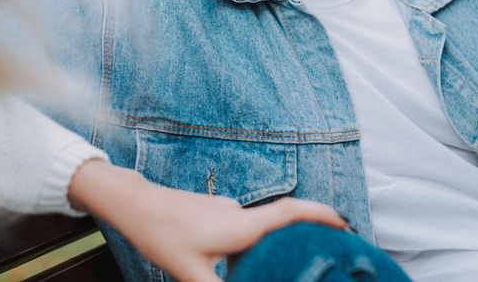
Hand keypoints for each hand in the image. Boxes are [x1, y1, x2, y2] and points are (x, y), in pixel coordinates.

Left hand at [68, 160, 345, 281]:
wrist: (133, 204)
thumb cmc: (161, 235)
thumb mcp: (191, 274)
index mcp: (240, 226)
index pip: (291, 215)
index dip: (321, 216)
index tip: (344, 223)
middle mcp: (237, 214)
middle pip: (282, 221)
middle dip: (306, 233)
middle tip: (325, 251)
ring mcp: (224, 210)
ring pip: (259, 227)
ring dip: (275, 241)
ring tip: (285, 264)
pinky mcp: (212, 212)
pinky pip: (242, 227)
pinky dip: (253, 241)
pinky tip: (245, 262)